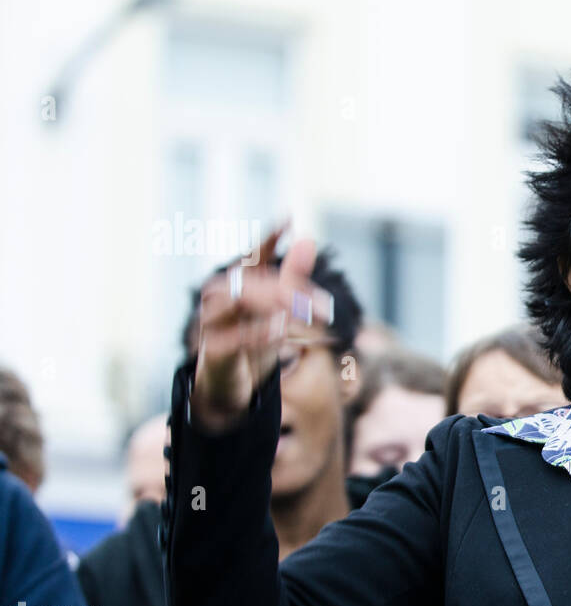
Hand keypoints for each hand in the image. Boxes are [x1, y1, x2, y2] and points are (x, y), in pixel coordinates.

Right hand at [190, 225, 331, 432]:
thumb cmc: (251, 340)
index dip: (269, 237)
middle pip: (251, 280)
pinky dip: (257, 332)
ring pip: (237, 302)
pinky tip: (282, 328)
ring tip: (301, 309)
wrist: (228, 387)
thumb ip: (294, 278)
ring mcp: (213, 322)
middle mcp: (221, 296)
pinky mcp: (213, 351)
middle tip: (323, 306)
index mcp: (239, 283)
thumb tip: (308, 238)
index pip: (254, 254)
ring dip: (271, 302)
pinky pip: (232, 338)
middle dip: (289, 289)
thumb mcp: (277, 310)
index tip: (289, 217)